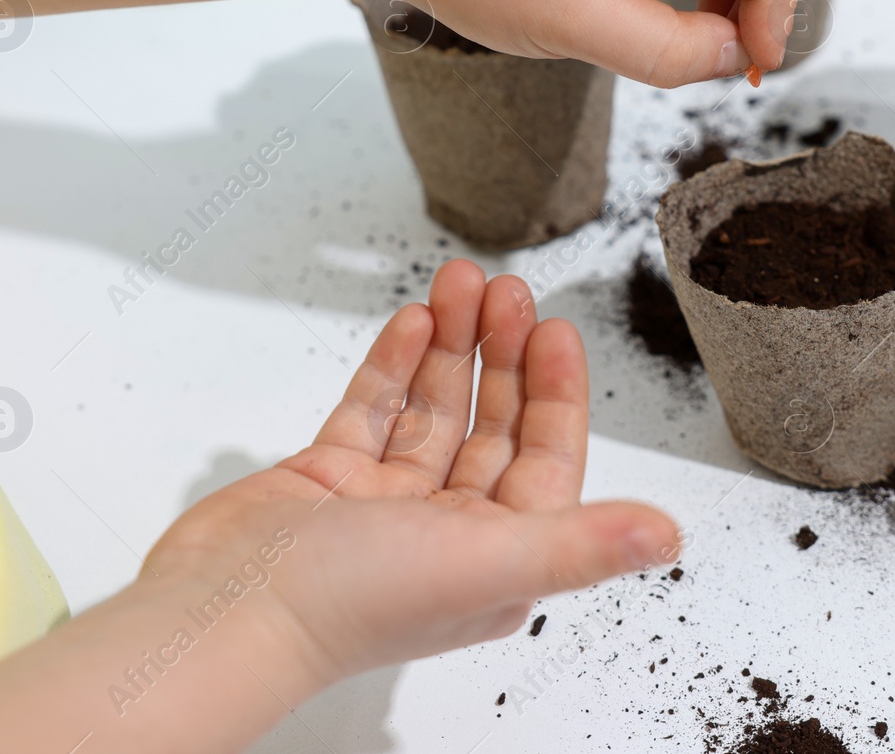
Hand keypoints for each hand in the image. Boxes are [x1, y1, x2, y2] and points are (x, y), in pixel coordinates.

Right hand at [144, 260, 680, 686]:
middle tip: (506, 289)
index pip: (547, 461)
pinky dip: (394, 364)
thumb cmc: (352, 605)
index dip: (557, 393)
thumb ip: (583, 542)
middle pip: (492, 426)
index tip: (558, 330)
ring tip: (459, 283)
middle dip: (503, 355)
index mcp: (498, 559)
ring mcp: (384, 507)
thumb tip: (670, 536)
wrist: (223, 611)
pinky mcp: (327, 482)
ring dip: (450, 346)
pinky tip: (413, 321)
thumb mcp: (491, 562)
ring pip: (432, 409)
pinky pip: (373, 410)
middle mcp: (447, 533)